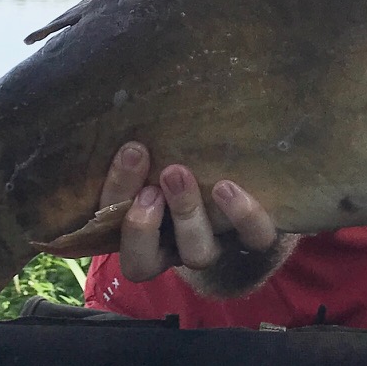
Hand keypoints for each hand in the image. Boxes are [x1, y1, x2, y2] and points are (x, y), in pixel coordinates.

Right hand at [98, 141, 284, 283]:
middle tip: (148, 177)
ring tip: (181, 173)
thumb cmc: (194, 155)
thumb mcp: (161, 152)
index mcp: (138, 230)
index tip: (131, 152)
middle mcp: (171, 248)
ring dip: (185, 214)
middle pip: (145, 260)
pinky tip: (228, 187)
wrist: (255, 172)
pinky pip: (252, 240)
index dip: (116, 197)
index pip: (110, 231)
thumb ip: (142, 147)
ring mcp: (212, 248)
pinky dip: (242, 216)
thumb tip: (125, 104)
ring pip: (196, 255)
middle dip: (141, 222)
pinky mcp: (252, 239)